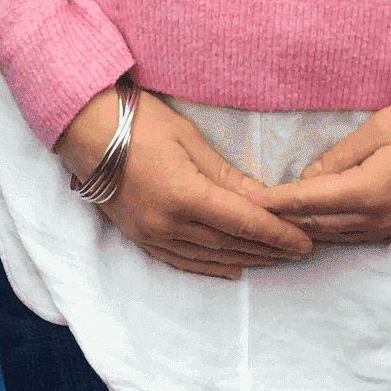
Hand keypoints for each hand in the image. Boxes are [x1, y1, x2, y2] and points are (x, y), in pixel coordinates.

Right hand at [56, 87, 315, 280]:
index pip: (243, 222)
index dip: (277, 234)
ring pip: (209, 257)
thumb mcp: (190, 140)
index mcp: (184, 196)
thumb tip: (263, 199)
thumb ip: (226, 176)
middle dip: (268, 250)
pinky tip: (231, 269)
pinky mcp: (139, 237)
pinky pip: (182, 261)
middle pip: (229, 244)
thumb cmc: (142, 122)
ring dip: (245, 259)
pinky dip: (210, 267)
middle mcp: (168, 224)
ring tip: (275, 260)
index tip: (304, 241)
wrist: (86, 129)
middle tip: (299, 251)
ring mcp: (151, 235)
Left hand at [250, 93, 390, 244]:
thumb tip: (308, 180)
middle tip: (251, 214)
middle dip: (283, 220)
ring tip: (275, 223)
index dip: (277, 203)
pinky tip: (315, 224)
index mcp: (369, 191)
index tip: (248, 204)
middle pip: (318, 225)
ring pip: (335, 236)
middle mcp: (378, 219)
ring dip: (305, 229)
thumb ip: (339, 157)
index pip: (310, 201)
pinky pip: (355, 236)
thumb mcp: (377, 128)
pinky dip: (329, 231)